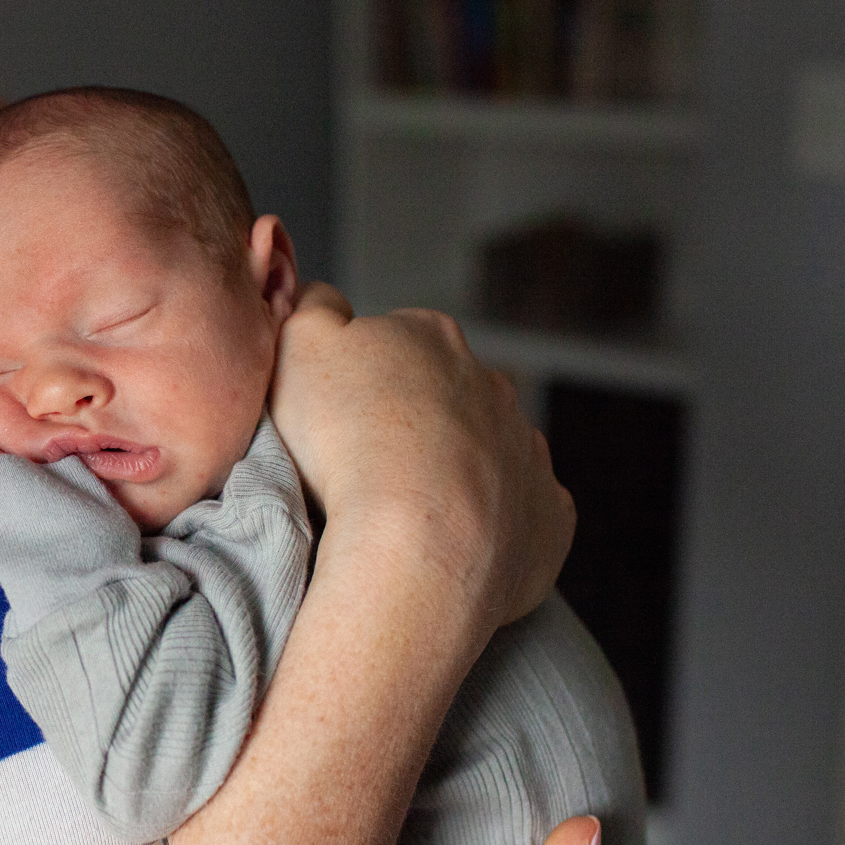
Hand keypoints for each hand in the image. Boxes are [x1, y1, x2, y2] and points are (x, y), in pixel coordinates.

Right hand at [268, 286, 572, 626]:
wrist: (417, 546)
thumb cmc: (348, 442)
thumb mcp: (296, 345)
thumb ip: (311, 307)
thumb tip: (325, 298)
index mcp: (432, 337)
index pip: (392, 340)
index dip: (359, 377)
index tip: (334, 416)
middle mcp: (492, 384)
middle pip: (446, 395)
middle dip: (414, 423)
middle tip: (364, 469)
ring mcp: (526, 450)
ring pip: (488, 452)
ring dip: (455, 474)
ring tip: (405, 515)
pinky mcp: (549, 515)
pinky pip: (521, 513)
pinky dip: (494, 526)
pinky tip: (454, 545)